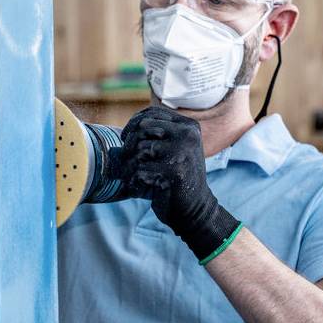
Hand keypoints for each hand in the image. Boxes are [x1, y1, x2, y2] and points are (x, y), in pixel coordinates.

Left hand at [117, 107, 239, 260]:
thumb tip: (128, 128)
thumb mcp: (176, 149)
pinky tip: (142, 187)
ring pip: (139, 150)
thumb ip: (159, 134)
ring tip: (136, 176)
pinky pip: (139, 170)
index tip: (126, 137)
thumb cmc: (178, 178)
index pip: (152, 113)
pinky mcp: (173, 173)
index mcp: (188, 126)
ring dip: (130, 166)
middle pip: (143, 128)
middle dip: (130, 144)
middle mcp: (187, 136)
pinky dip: (135, 181)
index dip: (133, 123)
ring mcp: (182, 153)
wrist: (195, 209)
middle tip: (129, 159)